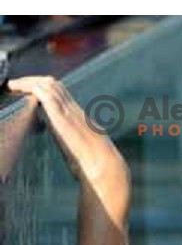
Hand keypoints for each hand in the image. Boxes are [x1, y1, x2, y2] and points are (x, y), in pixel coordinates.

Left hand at [7, 76, 129, 186]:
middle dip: (34, 81)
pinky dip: (28, 87)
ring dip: (28, 82)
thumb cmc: (94, 162)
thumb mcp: (82, 148)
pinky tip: (17, 88)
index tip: (29, 90)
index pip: (62, 94)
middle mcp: (74, 110)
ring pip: (49, 85)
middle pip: (55, 85)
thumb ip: (72, 141)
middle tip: (17, 84)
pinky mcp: (61, 116)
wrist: (103, 164)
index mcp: (79, 117)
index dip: (44, 88)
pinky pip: (44, 94)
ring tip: (14, 85)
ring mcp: (68, 112)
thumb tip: (69, 144)